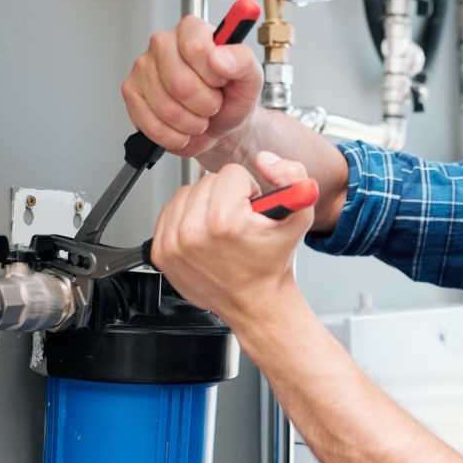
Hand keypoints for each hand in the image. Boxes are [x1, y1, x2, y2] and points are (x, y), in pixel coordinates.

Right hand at [121, 15, 263, 157]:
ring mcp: (143, 68)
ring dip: (192, 123)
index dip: (213, 75)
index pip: (195, 48)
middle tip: (213, 104)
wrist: (221, 126)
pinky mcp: (131, 93)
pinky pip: (152, 125)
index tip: (221, 80)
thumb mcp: (250, 78)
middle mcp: (162, 43)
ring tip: (200, 117)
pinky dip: (175, 136)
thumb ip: (242, 60)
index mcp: (191, 30)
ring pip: (166, 108)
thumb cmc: (232, 98)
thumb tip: (219, 57)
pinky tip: (184, 128)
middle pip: (179, 83)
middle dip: (204, 104)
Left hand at [150, 152, 313, 325]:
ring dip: (205, 205)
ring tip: (221, 228)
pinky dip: (187, 219)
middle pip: (207, 181)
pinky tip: (204, 235)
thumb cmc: (272, 264)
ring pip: (186, 193)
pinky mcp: (161, 252)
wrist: (256, 303)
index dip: (248, 189)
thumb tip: (265, 160)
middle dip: (226, 196)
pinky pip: (169, 213)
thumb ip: (293, 176)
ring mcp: (174, 244)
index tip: (251, 211)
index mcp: (224, 221)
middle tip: (239, 221)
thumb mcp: (300, 216)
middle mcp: (193, 232)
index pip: (231, 173)